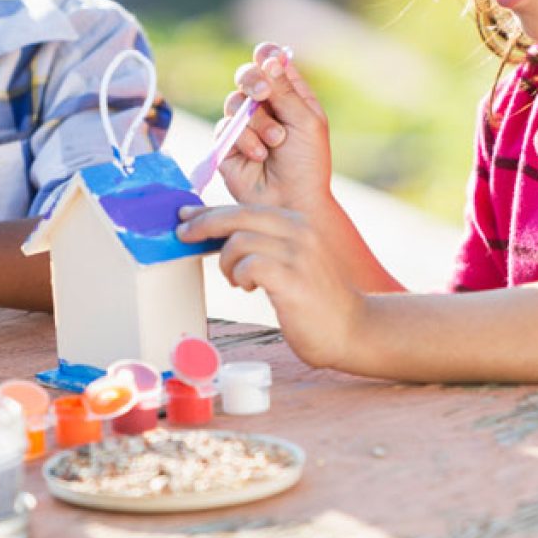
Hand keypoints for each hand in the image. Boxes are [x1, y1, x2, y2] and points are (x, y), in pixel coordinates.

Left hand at [177, 202, 363, 369]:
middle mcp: (298, 230)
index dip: (210, 211)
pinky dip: (240, 276)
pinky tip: (248, 287)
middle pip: (237, 216)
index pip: (244, 208)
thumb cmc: (316, 299)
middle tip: (183, 235)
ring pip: (239, 241)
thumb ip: (263, 245)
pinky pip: (250, 265)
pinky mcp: (293, 279)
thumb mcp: (291, 260)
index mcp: (296, 222)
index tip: (185, 215)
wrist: (354, 329)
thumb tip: (221, 238)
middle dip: (203, 224)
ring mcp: (297, 254)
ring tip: (237, 279)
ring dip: (227, 262)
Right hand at [219, 42, 331, 210]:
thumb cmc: (307, 164)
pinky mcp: (227, 144)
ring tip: (276, 141)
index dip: (266, 56)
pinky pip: (225, 127)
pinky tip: (260, 155)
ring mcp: (245, 125)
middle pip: (246, 76)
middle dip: (252, 80)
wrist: (291, 202)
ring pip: (234, 101)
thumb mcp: (304, 121)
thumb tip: (268, 59)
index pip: (271, 64)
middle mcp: (266, 107)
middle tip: (262, 93)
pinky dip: (244, 139)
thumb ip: (284, 90)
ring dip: (257, 120)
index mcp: (290, 96)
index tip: (268, 59)